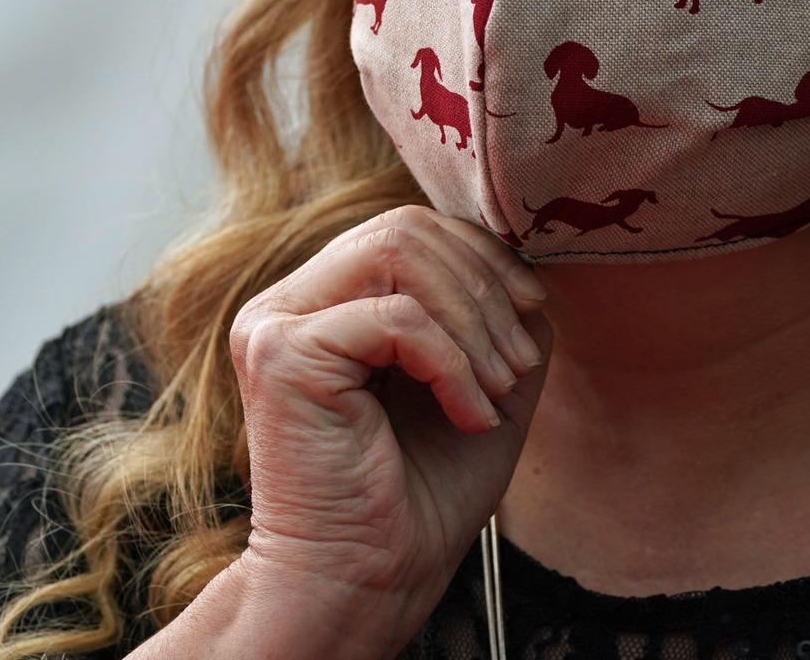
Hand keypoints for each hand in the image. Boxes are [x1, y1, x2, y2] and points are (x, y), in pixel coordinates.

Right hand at [226, 205, 551, 654]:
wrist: (370, 581)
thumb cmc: (420, 495)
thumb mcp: (483, 383)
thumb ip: (497, 314)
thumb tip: (523, 260)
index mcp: (329, 301)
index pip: (410, 229)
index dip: (482, 257)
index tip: (533, 311)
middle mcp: (292, 301)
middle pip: (405, 228)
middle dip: (485, 287)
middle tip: (518, 364)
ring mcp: (277, 322)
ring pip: (399, 255)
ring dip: (474, 321)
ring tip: (497, 388)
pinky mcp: (282, 353)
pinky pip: (396, 319)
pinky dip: (453, 365)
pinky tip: (468, 414)